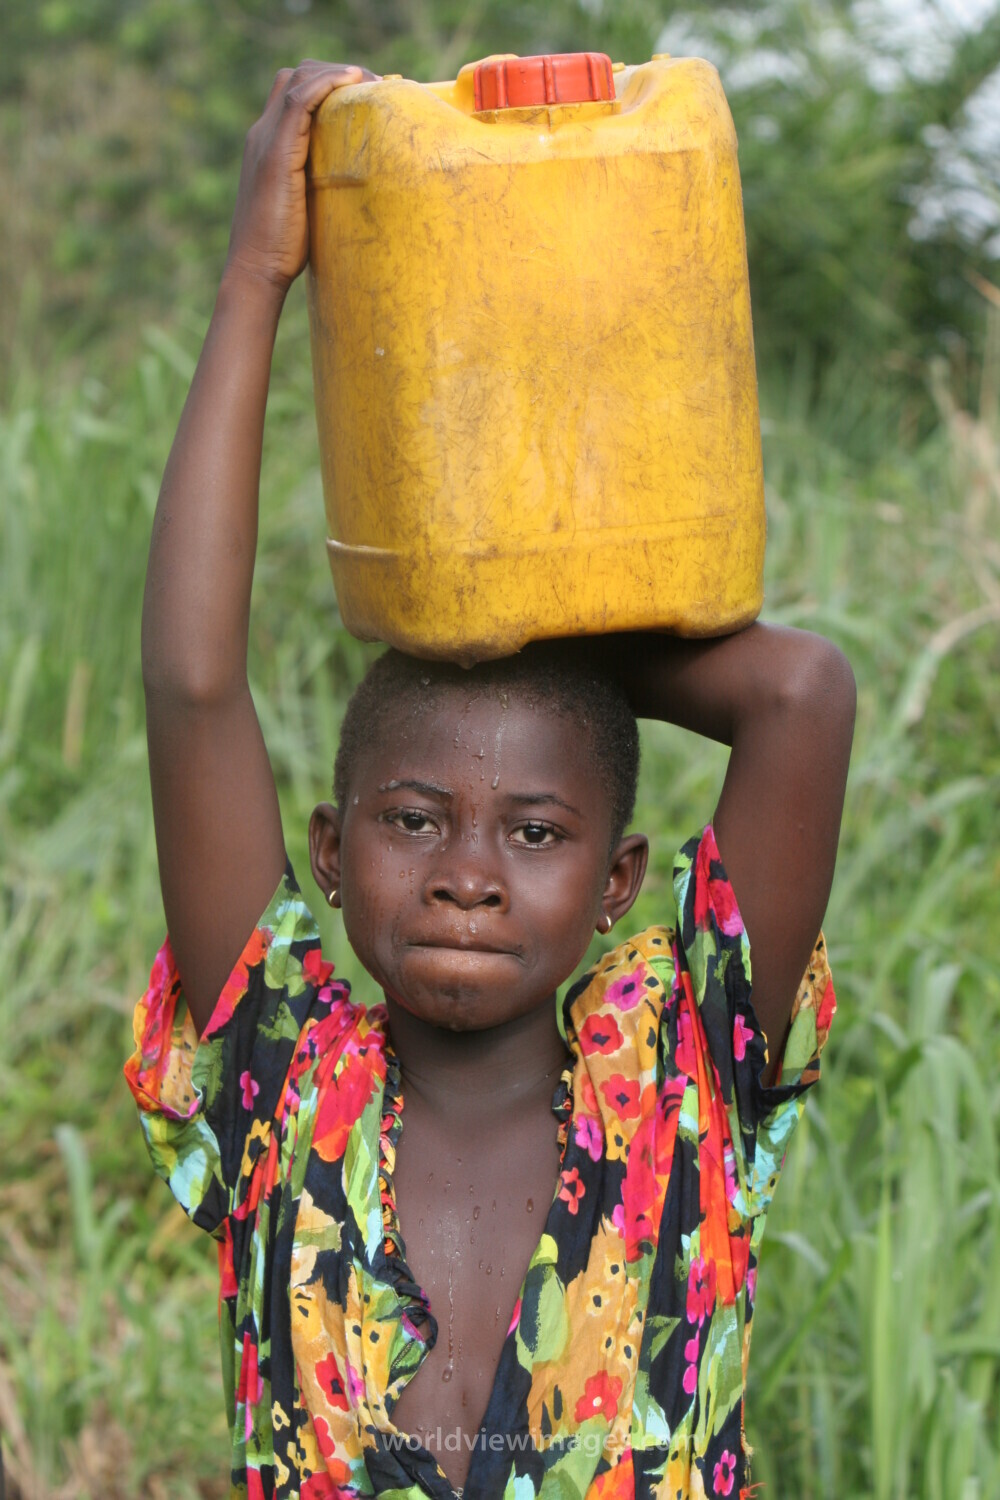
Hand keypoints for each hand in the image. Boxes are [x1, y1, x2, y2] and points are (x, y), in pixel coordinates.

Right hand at [224, 61, 377, 295]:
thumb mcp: (307, 205)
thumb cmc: (284, 249)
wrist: (256, 269)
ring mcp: (266, 140)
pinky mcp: (276, 153)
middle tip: (377, 87)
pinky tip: (353, 82)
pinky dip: (326, 84)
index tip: (367, 94)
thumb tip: (358, 184)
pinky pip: (299, 101)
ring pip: (298, 80)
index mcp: (268, 144)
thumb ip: (321, 184)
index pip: (294, 92)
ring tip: (373, 83)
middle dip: (337, 73)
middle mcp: (262, 134)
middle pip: (296, 76)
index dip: (329, 83)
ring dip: (338, 74)